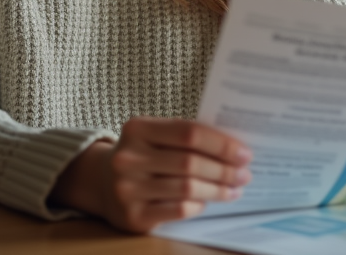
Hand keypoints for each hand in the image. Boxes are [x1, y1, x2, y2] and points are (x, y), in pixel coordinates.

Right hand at [50, 117, 252, 232]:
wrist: (101, 182)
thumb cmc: (142, 154)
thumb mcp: (154, 136)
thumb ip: (185, 136)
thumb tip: (233, 149)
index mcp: (137, 129)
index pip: (188, 132)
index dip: (220, 144)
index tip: (244, 152)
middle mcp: (128, 158)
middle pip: (190, 162)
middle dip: (224, 169)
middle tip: (244, 173)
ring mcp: (128, 188)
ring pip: (187, 188)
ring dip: (217, 190)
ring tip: (234, 189)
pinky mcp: (133, 216)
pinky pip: (177, 210)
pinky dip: (198, 205)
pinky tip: (207, 202)